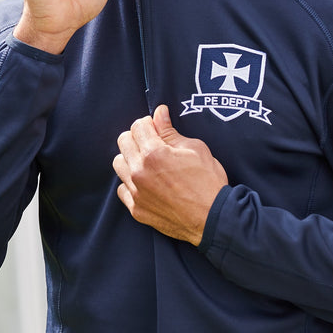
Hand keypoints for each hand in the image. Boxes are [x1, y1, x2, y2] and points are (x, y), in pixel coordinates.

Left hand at [113, 106, 227, 244]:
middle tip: (153, 143)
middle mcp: (139, 172)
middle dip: (137, 137)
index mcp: (154, 154)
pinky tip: (146, 183)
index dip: (150, 123)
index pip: (138, 126)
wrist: (214, 219)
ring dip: (131, 159)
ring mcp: (136, 193)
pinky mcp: (136, 209)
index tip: (157, 128)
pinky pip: (122, 189)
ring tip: (148, 163)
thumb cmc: (209, 183)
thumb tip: (159, 113)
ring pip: (119, 164)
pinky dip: (131, 183)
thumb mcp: (196, 149)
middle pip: (123, 141)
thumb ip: (171, 132)